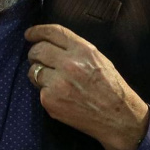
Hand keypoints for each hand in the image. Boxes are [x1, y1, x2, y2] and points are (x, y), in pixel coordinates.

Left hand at [25, 24, 148, 149]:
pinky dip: (45, 92)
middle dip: (34, 53)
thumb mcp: (98, 59)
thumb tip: (49, 42)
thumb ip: (74, 48)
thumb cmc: (110, 87)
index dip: (37, 31)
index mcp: (83, 50)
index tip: (29, 34)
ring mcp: (58, 83)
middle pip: (37, 49)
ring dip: (38, 73)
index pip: (53, 32)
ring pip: (33, 69)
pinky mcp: (50, 100)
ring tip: (52, 80)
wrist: (119, 119)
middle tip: (37, 59)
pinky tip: (59, 96)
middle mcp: (69, 64)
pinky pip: (39, 89)